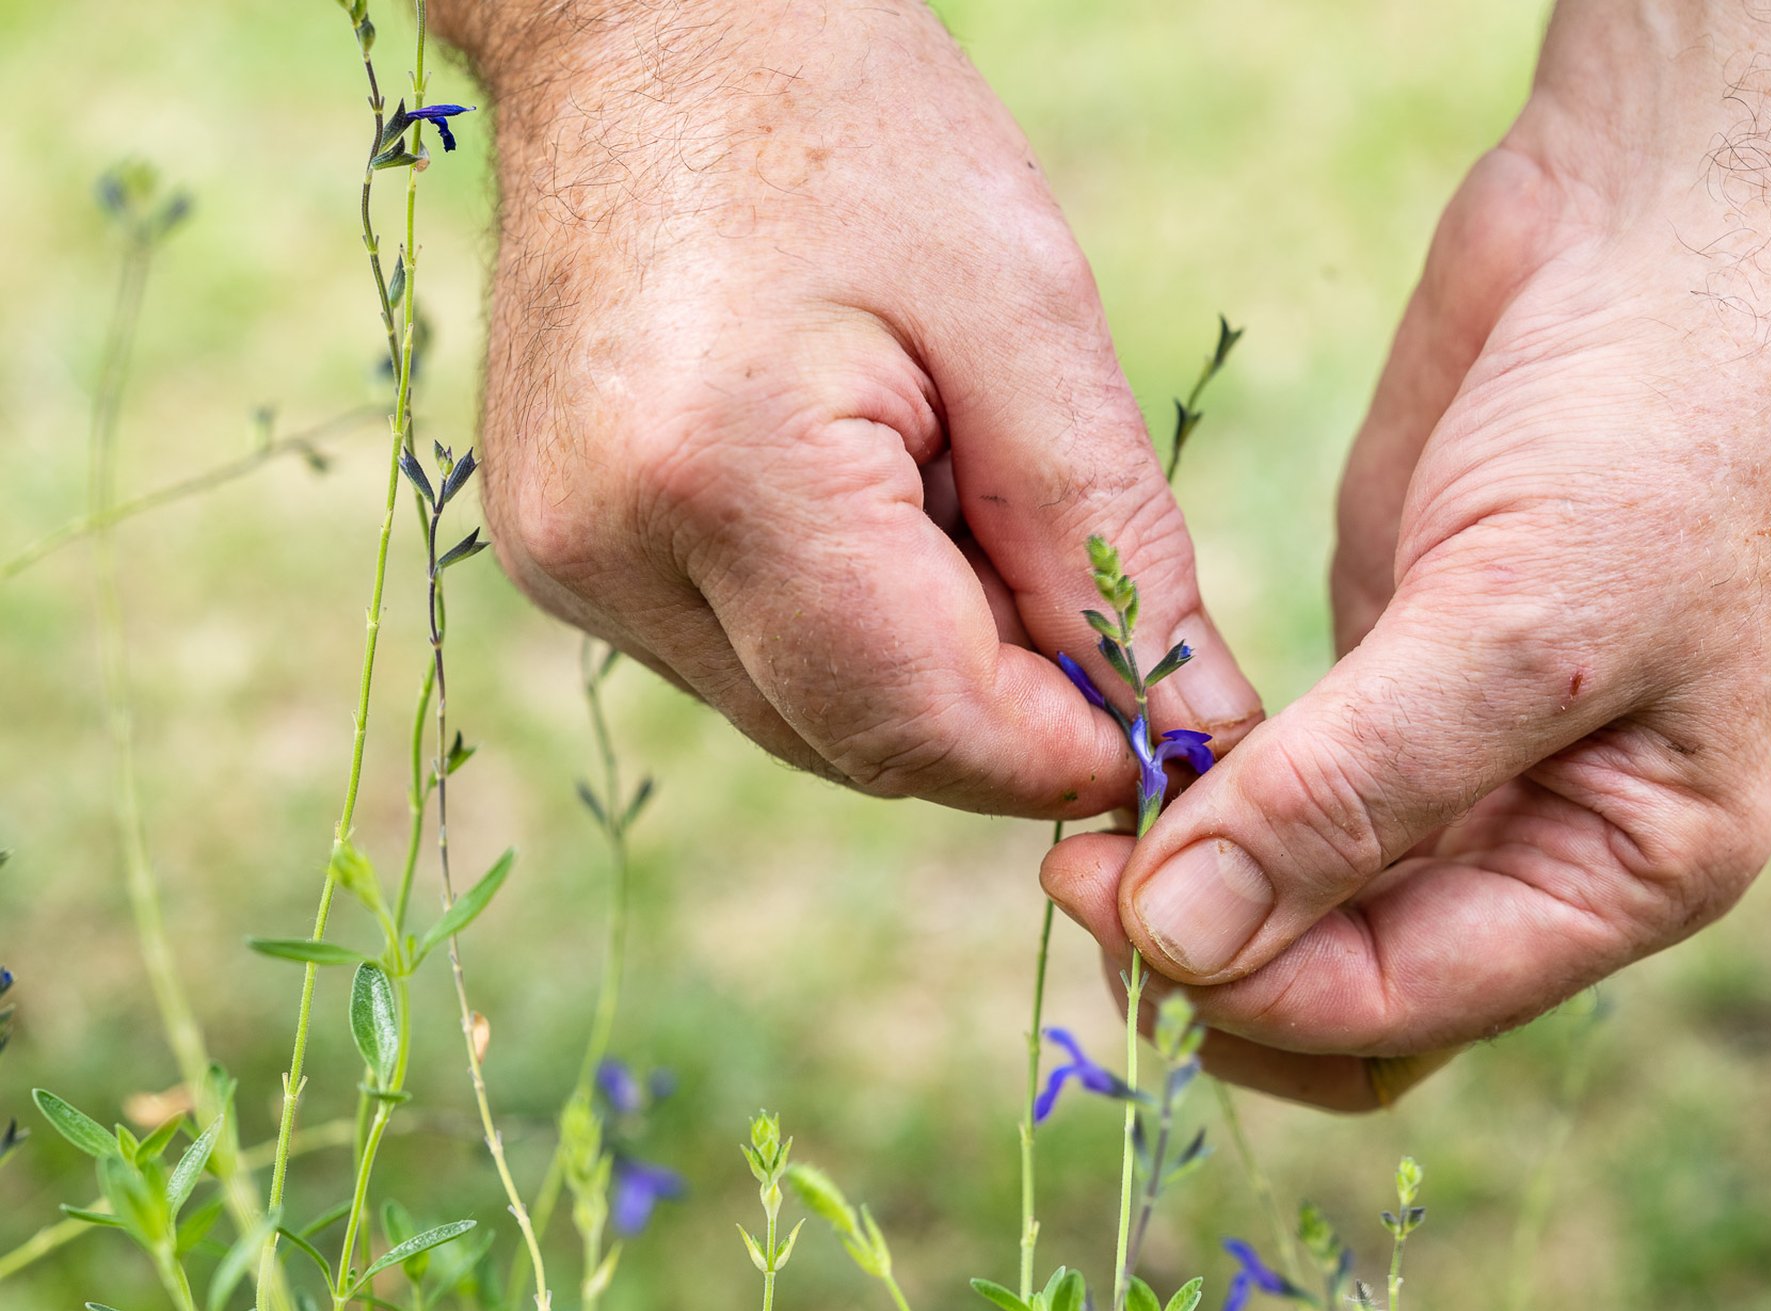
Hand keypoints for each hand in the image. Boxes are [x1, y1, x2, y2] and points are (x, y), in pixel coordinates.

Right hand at [437, 0, 1260, 815]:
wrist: (647, 32)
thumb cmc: (851, 127)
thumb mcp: (1028, 312)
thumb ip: (1110, 542)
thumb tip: (1188, 729)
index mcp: (723, 476)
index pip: (925, 725)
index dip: (1067, 754)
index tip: (1166, 719)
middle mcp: (606, 553)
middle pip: (863, 743)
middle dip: (1004, 714)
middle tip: (1085, 592)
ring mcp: (564, 565)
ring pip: (806, 720)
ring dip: (926, 669)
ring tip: (957, 492)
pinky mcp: (557, 557)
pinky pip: (746, 666)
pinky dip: (847, 631)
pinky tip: (873, 495)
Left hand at [1043, 0, 1770, 1106]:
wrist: (1662, 230)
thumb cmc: (1649, 428)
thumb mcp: (1511, 625)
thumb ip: (1347, 800)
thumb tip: (1180, 949)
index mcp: (1630, 871)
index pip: (1409, 1007)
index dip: (1250, 986)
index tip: (1107, 901)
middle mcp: (1548, 845)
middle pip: (1352, 986)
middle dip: (1214, 960)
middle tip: (1075, 879)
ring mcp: (1464, 767)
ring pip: (1308, 907)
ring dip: (1197, 895)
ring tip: (1084, 836)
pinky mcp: (1391, 684)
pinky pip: (1287, 798)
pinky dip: (1209, 805)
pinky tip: (1132, 765)